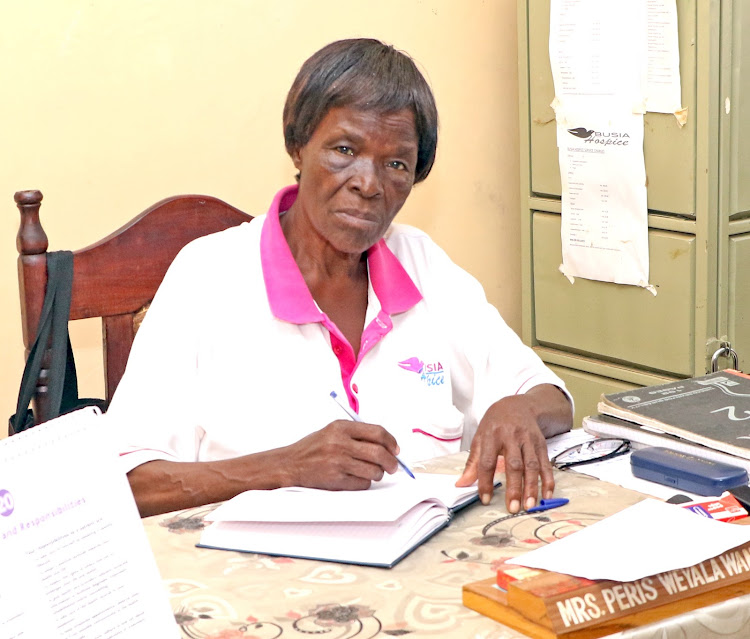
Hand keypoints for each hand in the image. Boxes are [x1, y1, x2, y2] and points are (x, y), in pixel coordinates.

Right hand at [282, 419, 399, 489]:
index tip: (395, 449)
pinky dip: (364, 482)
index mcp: (341, 427)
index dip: (391, 442)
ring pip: (373, 470)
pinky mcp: (335, 479)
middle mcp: (340, 443)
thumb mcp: (333, 431)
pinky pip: (362, 483)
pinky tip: (357, 477)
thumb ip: (357, 434)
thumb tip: (386, 444)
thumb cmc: (313, 448)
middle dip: (391, 462)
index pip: (377, 432)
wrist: (290, 463)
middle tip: (393, 466)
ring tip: (373, 472)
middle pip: (379, 453)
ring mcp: (337, 462)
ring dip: (378, 473)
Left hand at [456, 385, 571, 512]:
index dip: (485, 481)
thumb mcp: (480, 437)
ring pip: (531, 465)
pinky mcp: (541, 444)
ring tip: (530, 505)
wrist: (517, 405)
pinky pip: (546, 463)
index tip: (485, 499)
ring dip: (532, 487)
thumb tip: (462, 484)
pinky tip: (546, 495)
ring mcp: (528, 440)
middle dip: (514, 488)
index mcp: (492, 435)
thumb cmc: (495, 424)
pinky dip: (547, 480)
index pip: (487, 461)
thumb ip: (472, 462)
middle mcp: (512, 437)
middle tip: (513, 508)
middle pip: (514, 464)